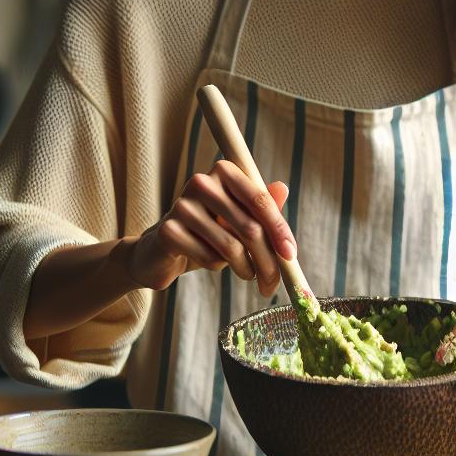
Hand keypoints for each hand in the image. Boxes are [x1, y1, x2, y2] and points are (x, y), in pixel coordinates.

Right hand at [125, 161, 294, 294]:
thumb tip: (283, 187)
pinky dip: (217, 266)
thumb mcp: (240, 218)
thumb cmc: (210, 232)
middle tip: (273, 284)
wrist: (163, 250)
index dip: (279, 230)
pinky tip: (210, 260)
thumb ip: (262, 206)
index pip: (260, 200)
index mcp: (224, 171)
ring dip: (245, 268)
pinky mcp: (168, 230)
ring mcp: (182, 205)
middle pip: (250, 227)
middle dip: (268, 261)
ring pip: (231, 246)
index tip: (291, 256)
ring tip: (246, 273)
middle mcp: (202, 182)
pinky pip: (209, 257)